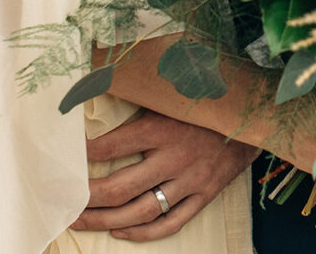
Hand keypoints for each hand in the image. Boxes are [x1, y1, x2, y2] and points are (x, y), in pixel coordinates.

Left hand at [72, 110, 259, 241]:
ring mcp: (191, 180)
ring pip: (141, 211)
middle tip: (63, 202)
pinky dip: (143, 232)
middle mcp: (175, 157)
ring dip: (105, 221)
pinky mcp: (204, 195)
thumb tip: (93, 84)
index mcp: (162, 128)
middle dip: (85, 198)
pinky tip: (120, 231)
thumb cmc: (204, 101)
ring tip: (80, 221)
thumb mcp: (170, 93)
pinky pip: (170, 223)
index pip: (109, 147)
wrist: (253, 116)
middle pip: (120, 188)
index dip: (80, 156)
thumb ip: (137, 95)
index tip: (62, 159)